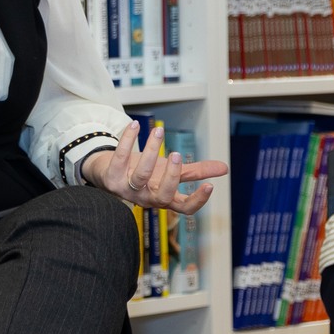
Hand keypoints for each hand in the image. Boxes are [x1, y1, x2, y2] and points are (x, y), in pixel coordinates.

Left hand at [82, 121, 228, 214]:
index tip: (210, 185)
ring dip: (151, 152)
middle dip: (171, 176)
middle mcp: (146, 197)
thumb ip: (196, 171)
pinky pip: (120, 158)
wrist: (108, 173)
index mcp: (164, 198)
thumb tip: (224, 168)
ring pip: (141, 175)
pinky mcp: (111, 176)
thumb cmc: (144, 174)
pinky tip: (136, 125)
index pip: (184, 208)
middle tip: (177, 154)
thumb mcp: (170, 172)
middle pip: (162, 195)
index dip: (197, 200)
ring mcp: (127, 189)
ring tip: (160, 131)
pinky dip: (127, 140)